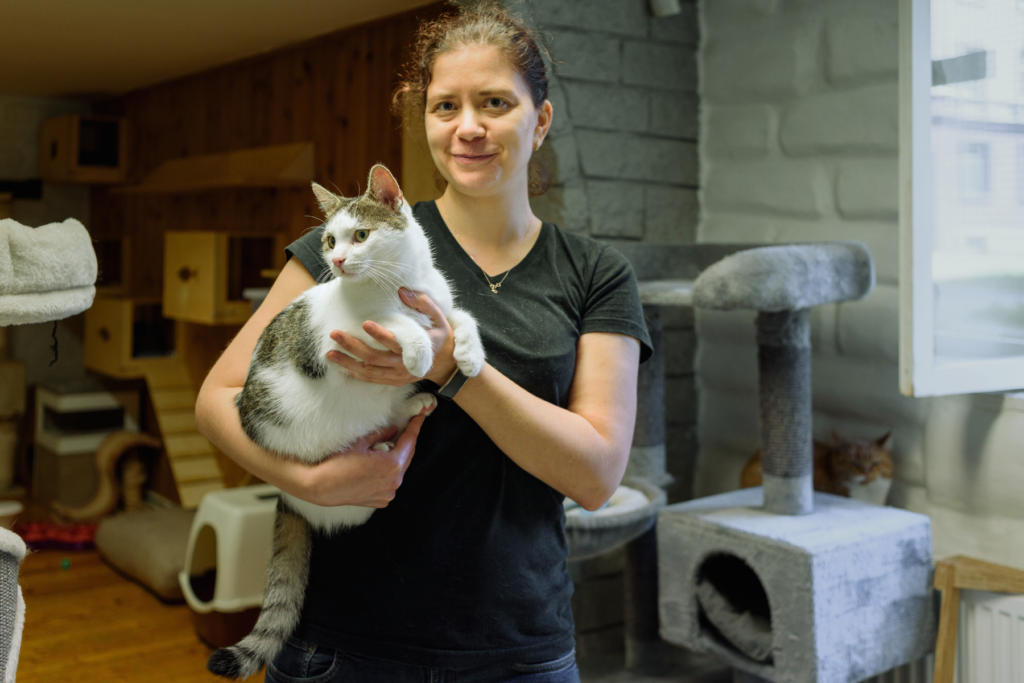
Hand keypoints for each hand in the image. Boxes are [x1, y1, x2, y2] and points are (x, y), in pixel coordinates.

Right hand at [301, 416, 424, 507]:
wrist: (321, 486)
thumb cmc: (338, 463)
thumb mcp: (361, 442)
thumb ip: (381, 434)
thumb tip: (393, 430)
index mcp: (392, 465)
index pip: (410, 442)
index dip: (415, 427)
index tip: (420, 418)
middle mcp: (395, 481)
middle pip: (407, 456)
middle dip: (407, 442)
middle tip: (406, 428)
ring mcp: (389, 493)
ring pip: (399, 471)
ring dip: (397, 459)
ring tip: (386, 448)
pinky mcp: (381, 501)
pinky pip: (391, 482)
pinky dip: (388, 473)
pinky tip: (377, 466)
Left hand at [327, 288, 456, 385]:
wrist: (445, 363)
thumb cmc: (439, 335)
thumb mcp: (439, 318)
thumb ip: (423, 303)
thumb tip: (402, 291)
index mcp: (417, 348)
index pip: (395, 342)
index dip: (380, 334)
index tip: (364, 323)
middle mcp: (404, 365)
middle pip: (375, 358)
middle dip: (353, 346)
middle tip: (335, 334)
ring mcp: (398, 376)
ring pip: (369, 371)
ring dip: (348, 363)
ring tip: (329, 353)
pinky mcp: (393, 381)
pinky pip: (371, 380)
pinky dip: (355, 374)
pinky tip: (340, 366)